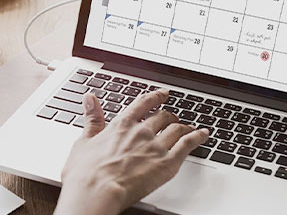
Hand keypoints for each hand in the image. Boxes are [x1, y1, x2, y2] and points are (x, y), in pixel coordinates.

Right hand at [55, 89, 209, 214]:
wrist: (97, 191)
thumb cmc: (86, 173)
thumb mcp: (83, 141)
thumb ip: (91, 119)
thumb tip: (89, 99)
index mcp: (122, 125)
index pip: (143, 103)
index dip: (155, 97)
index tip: (162, 94)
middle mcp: (141, 131)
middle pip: (162, 116)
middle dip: (169, 115)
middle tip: (172, 117)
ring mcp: (156, 146)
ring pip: (177, 128)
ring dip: (185, 126)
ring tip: (189, 127)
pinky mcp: (167, 163)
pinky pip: (188, 144)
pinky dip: (198, 137)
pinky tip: (203, 135)